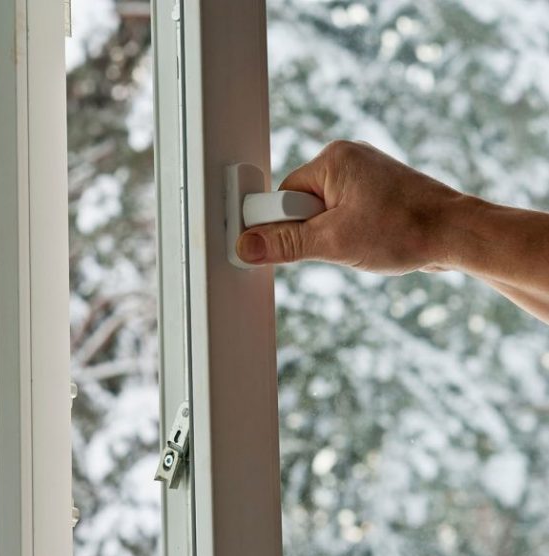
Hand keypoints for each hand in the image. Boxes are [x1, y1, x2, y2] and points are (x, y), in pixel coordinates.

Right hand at [236, 140, 467, 273]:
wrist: (460, 235)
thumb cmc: (405, 231)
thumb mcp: (334, 242)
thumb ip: (285, 244)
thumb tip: (245, 246)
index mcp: (333, 159)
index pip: (282, 195)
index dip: (285, 224)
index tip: (299, 241)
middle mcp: (347, 158)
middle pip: (301, 204)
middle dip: (314, 231)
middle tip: (341, 243)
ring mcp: (364, 173)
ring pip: (322, 213)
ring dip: (333, 235)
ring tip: (363, 242)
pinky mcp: (376, 190)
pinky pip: (342, 213)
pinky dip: (349, 233)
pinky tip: (372, 239)